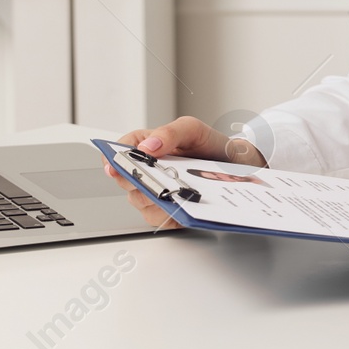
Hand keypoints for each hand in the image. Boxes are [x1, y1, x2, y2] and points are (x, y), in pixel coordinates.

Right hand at [101, 115, 268, 230]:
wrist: (236, 165)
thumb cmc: (209, 144)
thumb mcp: (191, 129)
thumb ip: (168, 133)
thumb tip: (146, 147)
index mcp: (147, 145)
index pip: (120, 151)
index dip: (113, 160)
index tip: (115, 167)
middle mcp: (147, 170)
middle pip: (127, 180)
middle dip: (139, 181)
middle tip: (155, 179)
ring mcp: (156, 191)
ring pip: (140, 202)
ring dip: (155, 199)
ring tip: (174, 192)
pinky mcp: (168, 210)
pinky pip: (160, 218)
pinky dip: (169, 214)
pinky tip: (183, 206)